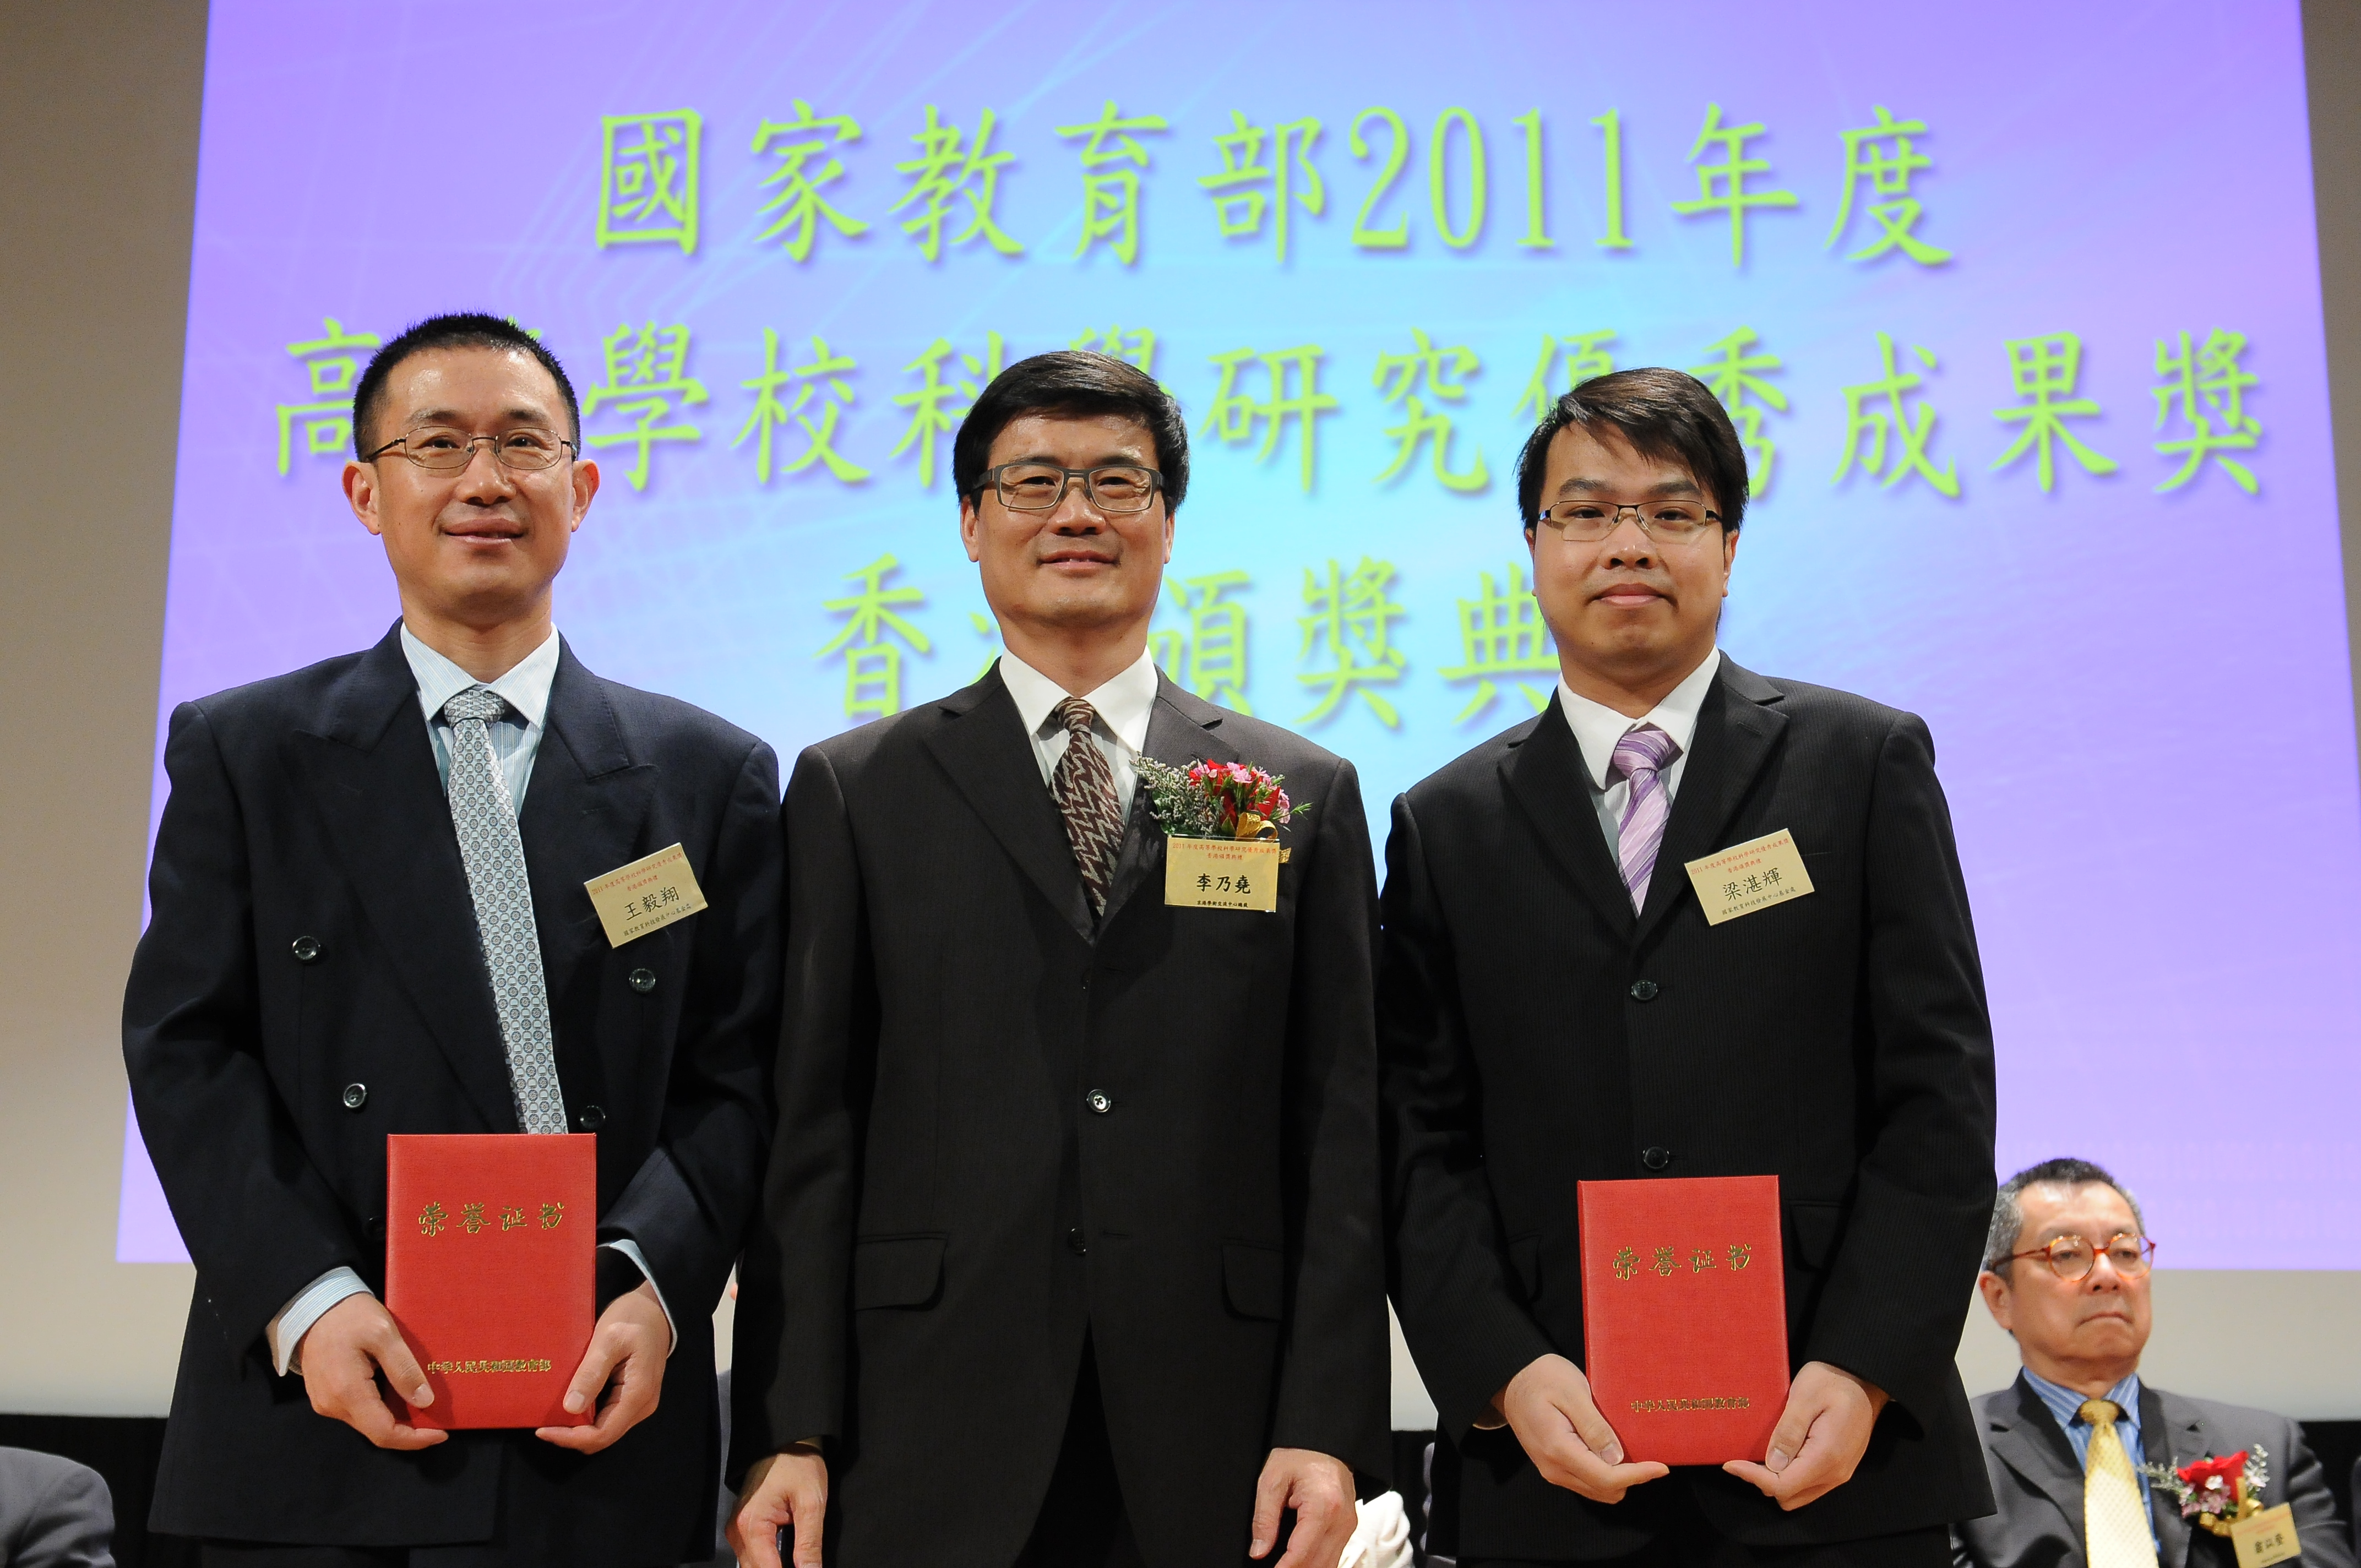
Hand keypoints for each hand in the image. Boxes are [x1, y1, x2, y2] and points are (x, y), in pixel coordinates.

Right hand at [293, 1292, 446, 1449]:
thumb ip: (404, 1369)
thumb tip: (425, 1401)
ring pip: (367, 1422)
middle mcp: (332, 1405)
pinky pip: (357, 1411)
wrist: (311, 1305)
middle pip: (376, 1431)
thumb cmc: (349, 1315)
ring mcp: (325, 1402)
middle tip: (437, 1417)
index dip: (414, 1439)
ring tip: (422, 1403)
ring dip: (395, 1418)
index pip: (384, 1433)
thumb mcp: (384, 1334)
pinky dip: (381, 1408)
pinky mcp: (325, 1396)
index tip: (441, 1433)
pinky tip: (398, 1394)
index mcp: (347, 1392)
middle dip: (408, 1430)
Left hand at [535, 1279, 668, 1452]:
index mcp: (638, 1394)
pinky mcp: (633, 1396)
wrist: (654, 1308)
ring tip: (553, 1416)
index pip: (602, 1434)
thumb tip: (571, 1407)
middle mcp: (642, 1405)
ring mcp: (639, 1403)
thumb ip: (592, 1373)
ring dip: (578, 1428)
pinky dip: (587, 1418)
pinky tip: (570, 1404)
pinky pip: (607, 1417)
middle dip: (571, 1436)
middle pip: (603, 1437)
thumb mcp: (609, 1339)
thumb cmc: (633, 1318)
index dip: (570, 1438)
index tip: (543, 1429)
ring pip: (604, 1430)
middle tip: (543, 1423)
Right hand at [729, 1446, 827, 1567]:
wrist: (787, 1440)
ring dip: (775, 1565)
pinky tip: (787, 1555)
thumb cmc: (798, 1463)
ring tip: (798, 1559)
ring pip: (753, 1566)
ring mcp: (737, 1529)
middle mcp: (737, 1530)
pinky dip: (770, 1559)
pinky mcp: (743, 1527)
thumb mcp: (811, 1502)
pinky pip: (754, 1554)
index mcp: (751, 1524)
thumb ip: (810, 1543)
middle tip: (805, 1564)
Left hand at [1249, 1448, 1355, 1566]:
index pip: (1302, 1553)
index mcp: (1323, 1507)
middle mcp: (1341, 1521)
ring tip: (1283, 1566)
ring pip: (1329, 1565)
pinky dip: (1316, 1563)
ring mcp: (1348, 1526)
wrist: (1325, 1442)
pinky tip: (1298, 1562)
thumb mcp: (1272, 1480)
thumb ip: (1265, 1518)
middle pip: (1319, 1565)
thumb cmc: (1300, 1454)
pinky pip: (1333, 1556)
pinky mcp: (1347, 1528)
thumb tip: (1259, 1551)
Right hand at [1497, 1353, 1667, 1502]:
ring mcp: (1552, 1470)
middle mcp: (1554, 1468)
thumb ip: (1594, 1426)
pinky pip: (1587, 1481)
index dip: (1638, 1475)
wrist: (1512, 1380)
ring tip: (1633, 1451)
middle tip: (1649, 1453)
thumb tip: (1617, 1459)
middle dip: (1632, 1477)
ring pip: (1597, 1490)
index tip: (1662, 1466)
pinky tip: (1613, 1452)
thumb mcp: (1572, 1392)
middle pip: (1605, 1490)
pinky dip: (1606, 1473)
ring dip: (1620, 1477)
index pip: (1606, 1478)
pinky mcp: (1553, 1466)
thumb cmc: (1542, 1377)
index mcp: (1558, 1449)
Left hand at [1722, 1360, 1887, 1509]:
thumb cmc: (1832, 1381)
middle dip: (1762, 1481)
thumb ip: (1788, 1431)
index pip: (1783, 1485)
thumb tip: (1773, 1464)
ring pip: (1799, 1494)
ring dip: (1776, 1481)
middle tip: (1743, 1458)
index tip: (1730, 1463)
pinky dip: (1790, 1477)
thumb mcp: (1805, 1397)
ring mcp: (1840, 1472)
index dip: (1753, 1477)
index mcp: (1827, 1456)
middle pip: (1790, 1496)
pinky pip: (1810, 1485)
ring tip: (1758, 1456)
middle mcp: (1836, 1472)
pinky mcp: (1839, 1467)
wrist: (1863, 1379)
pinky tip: (1778, 1455)